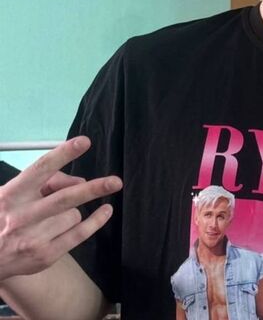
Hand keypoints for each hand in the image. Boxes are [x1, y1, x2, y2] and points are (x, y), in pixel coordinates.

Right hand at [0, 136, 121, 282]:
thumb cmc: (2, 217)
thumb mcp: (12, 192)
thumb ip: (44, 181)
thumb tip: (80, 181)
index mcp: (12, 194)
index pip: (41, 169)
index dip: (63, 154)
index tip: (84, 142)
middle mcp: (22, 216)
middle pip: (65, 198)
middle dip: (93, 189)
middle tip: (115, 182)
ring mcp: (33, 238)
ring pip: (73, 215)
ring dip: (73, 211)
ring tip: (55, 216)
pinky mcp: (44, 256)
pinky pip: (79, 235)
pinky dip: (95, 222)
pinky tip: (105, 211)